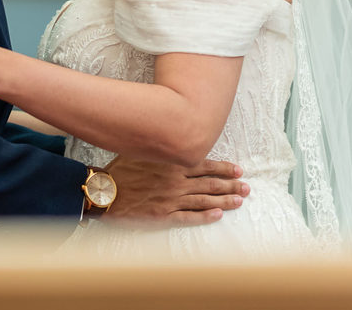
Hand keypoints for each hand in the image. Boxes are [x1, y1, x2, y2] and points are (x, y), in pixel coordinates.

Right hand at [103, 156, 248, 227]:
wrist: (104, 191)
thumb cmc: (122, 169)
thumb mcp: (143, 150)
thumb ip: (162, 146)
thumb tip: (175, 135)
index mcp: (172, 164)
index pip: (205, 166)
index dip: (224, 168)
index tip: (239, 170)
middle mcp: (176, 182)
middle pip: (210, 184)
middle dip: (231, 186)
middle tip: (247, 188)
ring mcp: (171, 200)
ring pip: (204, 200)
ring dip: (224, 201)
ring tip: (239, 202)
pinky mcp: (163, 216)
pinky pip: (189, 217)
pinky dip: (205, 216)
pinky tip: (217, 215)